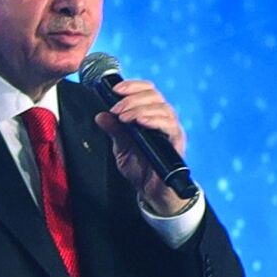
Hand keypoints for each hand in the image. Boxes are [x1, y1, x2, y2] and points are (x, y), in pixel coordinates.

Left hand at [98, 77, 187, 211]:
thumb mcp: (121, 148)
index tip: (114, 89)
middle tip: (115, 108)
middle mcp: (163, 119)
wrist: (151, 190)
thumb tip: (100, 115)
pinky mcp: (176, 141)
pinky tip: (141, 122)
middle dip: (132, 98)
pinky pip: (170, 125)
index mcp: (150, 116)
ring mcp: (171, 129)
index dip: (133, 86)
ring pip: (161, 107)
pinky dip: (154, 120)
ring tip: (123, 117)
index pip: (147, 91)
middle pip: (154, 96)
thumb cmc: (140, 168)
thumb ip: (114, 131)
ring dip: (139, 108)